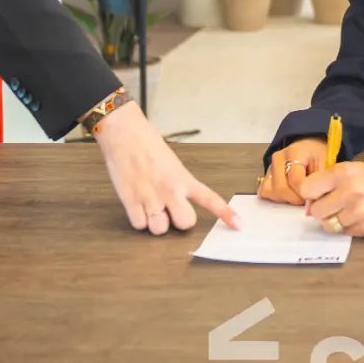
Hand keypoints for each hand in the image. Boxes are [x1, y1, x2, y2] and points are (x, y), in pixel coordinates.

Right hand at [91, 102, 236, 234]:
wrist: (124, 132)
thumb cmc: (146, 143)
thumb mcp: (172, 162)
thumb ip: (179, 183)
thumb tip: (179, 202)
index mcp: (183, 178)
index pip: (210, 199)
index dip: (226, 214)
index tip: (240, 225)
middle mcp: (170, 189)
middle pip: (185, 224)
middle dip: (177, 221)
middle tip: (169, 210)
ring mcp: (150, 197)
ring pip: (160, 229)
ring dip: (155, 222)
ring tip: (149, 205)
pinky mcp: (131, 201)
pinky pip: (139, 225)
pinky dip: (138, 219)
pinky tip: (136, 203)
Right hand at [255, 138, 329, 205]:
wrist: (310, 147)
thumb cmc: (319, 156)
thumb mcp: (326, 164)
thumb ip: (320, 183)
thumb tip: (310, 207)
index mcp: (295, 152)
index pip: (296, 181)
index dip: (306, 194)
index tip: (315, 195)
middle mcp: (279, 158)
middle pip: (281, 188)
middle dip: (296, 199)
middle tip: (308, 197)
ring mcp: (270, 166)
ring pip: (272, 192)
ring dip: (287, 199)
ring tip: (299, 194)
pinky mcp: (266, 175)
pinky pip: (265, 192)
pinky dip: (277, 197)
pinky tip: (289, 194)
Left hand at [301, 158, 363, 238]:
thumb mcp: (349, 169)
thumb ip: (326, 183)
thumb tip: (308, 206)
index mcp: (342, 173)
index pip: (307, 190)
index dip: (310, 194)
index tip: (317, 194)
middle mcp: (349, 192)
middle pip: (315, 211)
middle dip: (322, 209)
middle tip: (333, 204)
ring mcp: (359, 212)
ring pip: (328, 225)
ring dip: (334, 219)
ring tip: (348, 210)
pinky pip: (345, 233)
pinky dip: (348, 226)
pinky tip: (359, 216)